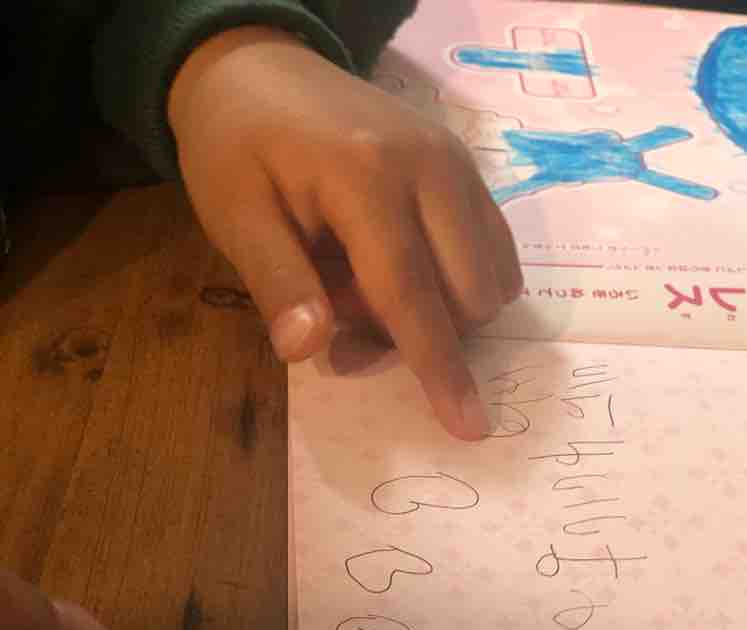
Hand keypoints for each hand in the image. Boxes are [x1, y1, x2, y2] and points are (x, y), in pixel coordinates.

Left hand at [168, 27, 522, 440]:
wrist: (259, 68)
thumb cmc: (238, 149)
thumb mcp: (236, 216)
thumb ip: (276, 283)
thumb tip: (309, 349)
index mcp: (367, 178)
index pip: (412, 294)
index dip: (439, 368)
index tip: (470, 427)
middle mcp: (432, 167)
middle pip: (468, 296)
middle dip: (422, 334)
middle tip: (344, 310)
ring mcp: (459, 163)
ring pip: (490, 279)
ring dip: (441, 311)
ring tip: (366, 283)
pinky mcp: (467, 168)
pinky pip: (494, 252)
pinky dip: (458, 283)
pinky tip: (402, 266)